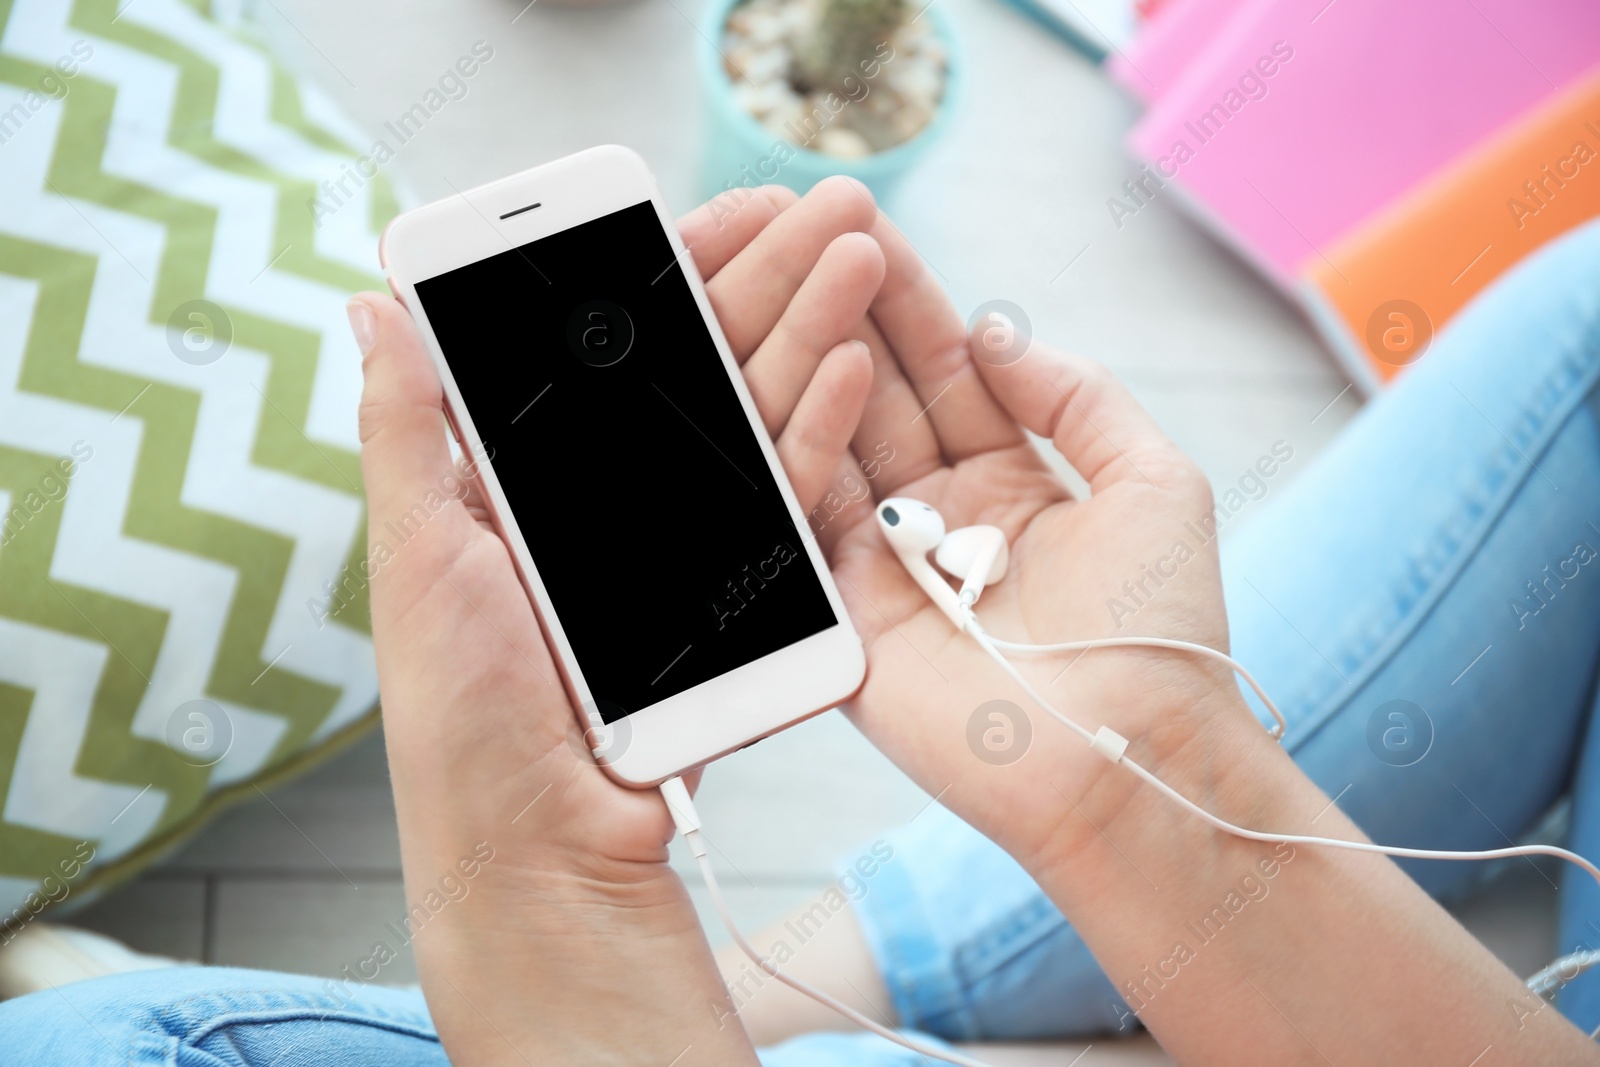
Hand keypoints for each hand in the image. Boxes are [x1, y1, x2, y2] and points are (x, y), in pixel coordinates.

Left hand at [351, 177, 883, 1064]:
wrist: (547, 849)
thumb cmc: (462, 711)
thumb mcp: (419, 555)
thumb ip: (408, 431)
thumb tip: (371, 307)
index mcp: (532, 479)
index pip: (604, 345)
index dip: (665, 274)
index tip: (717, 212)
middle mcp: (615, 502)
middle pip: (697, 368)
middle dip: (763, 281)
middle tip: (824, 207)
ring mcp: (684, 549)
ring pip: (754, 419)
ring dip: (810, 333)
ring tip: (858, 257)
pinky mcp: (739, 603)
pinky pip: (786, 504)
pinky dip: (820, 431)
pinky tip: (851, 364)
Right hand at [821, 219, 1271, 875]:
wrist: (1130, 754)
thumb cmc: (1161, 631)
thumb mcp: (1154, 480)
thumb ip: (1079, 395)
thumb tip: (998, 331)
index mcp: (1009, 481)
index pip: (944, 369)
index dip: (909, 297)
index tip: (870, 222)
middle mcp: (938, 515)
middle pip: (880, 391)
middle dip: (849, 306)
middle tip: (814, 219)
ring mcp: (885, 562)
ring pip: (837, 438)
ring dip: (822, 351)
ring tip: (808, 265)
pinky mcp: (846, 613)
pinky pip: (816, 513)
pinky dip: (814, 440)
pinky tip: (823, 364)